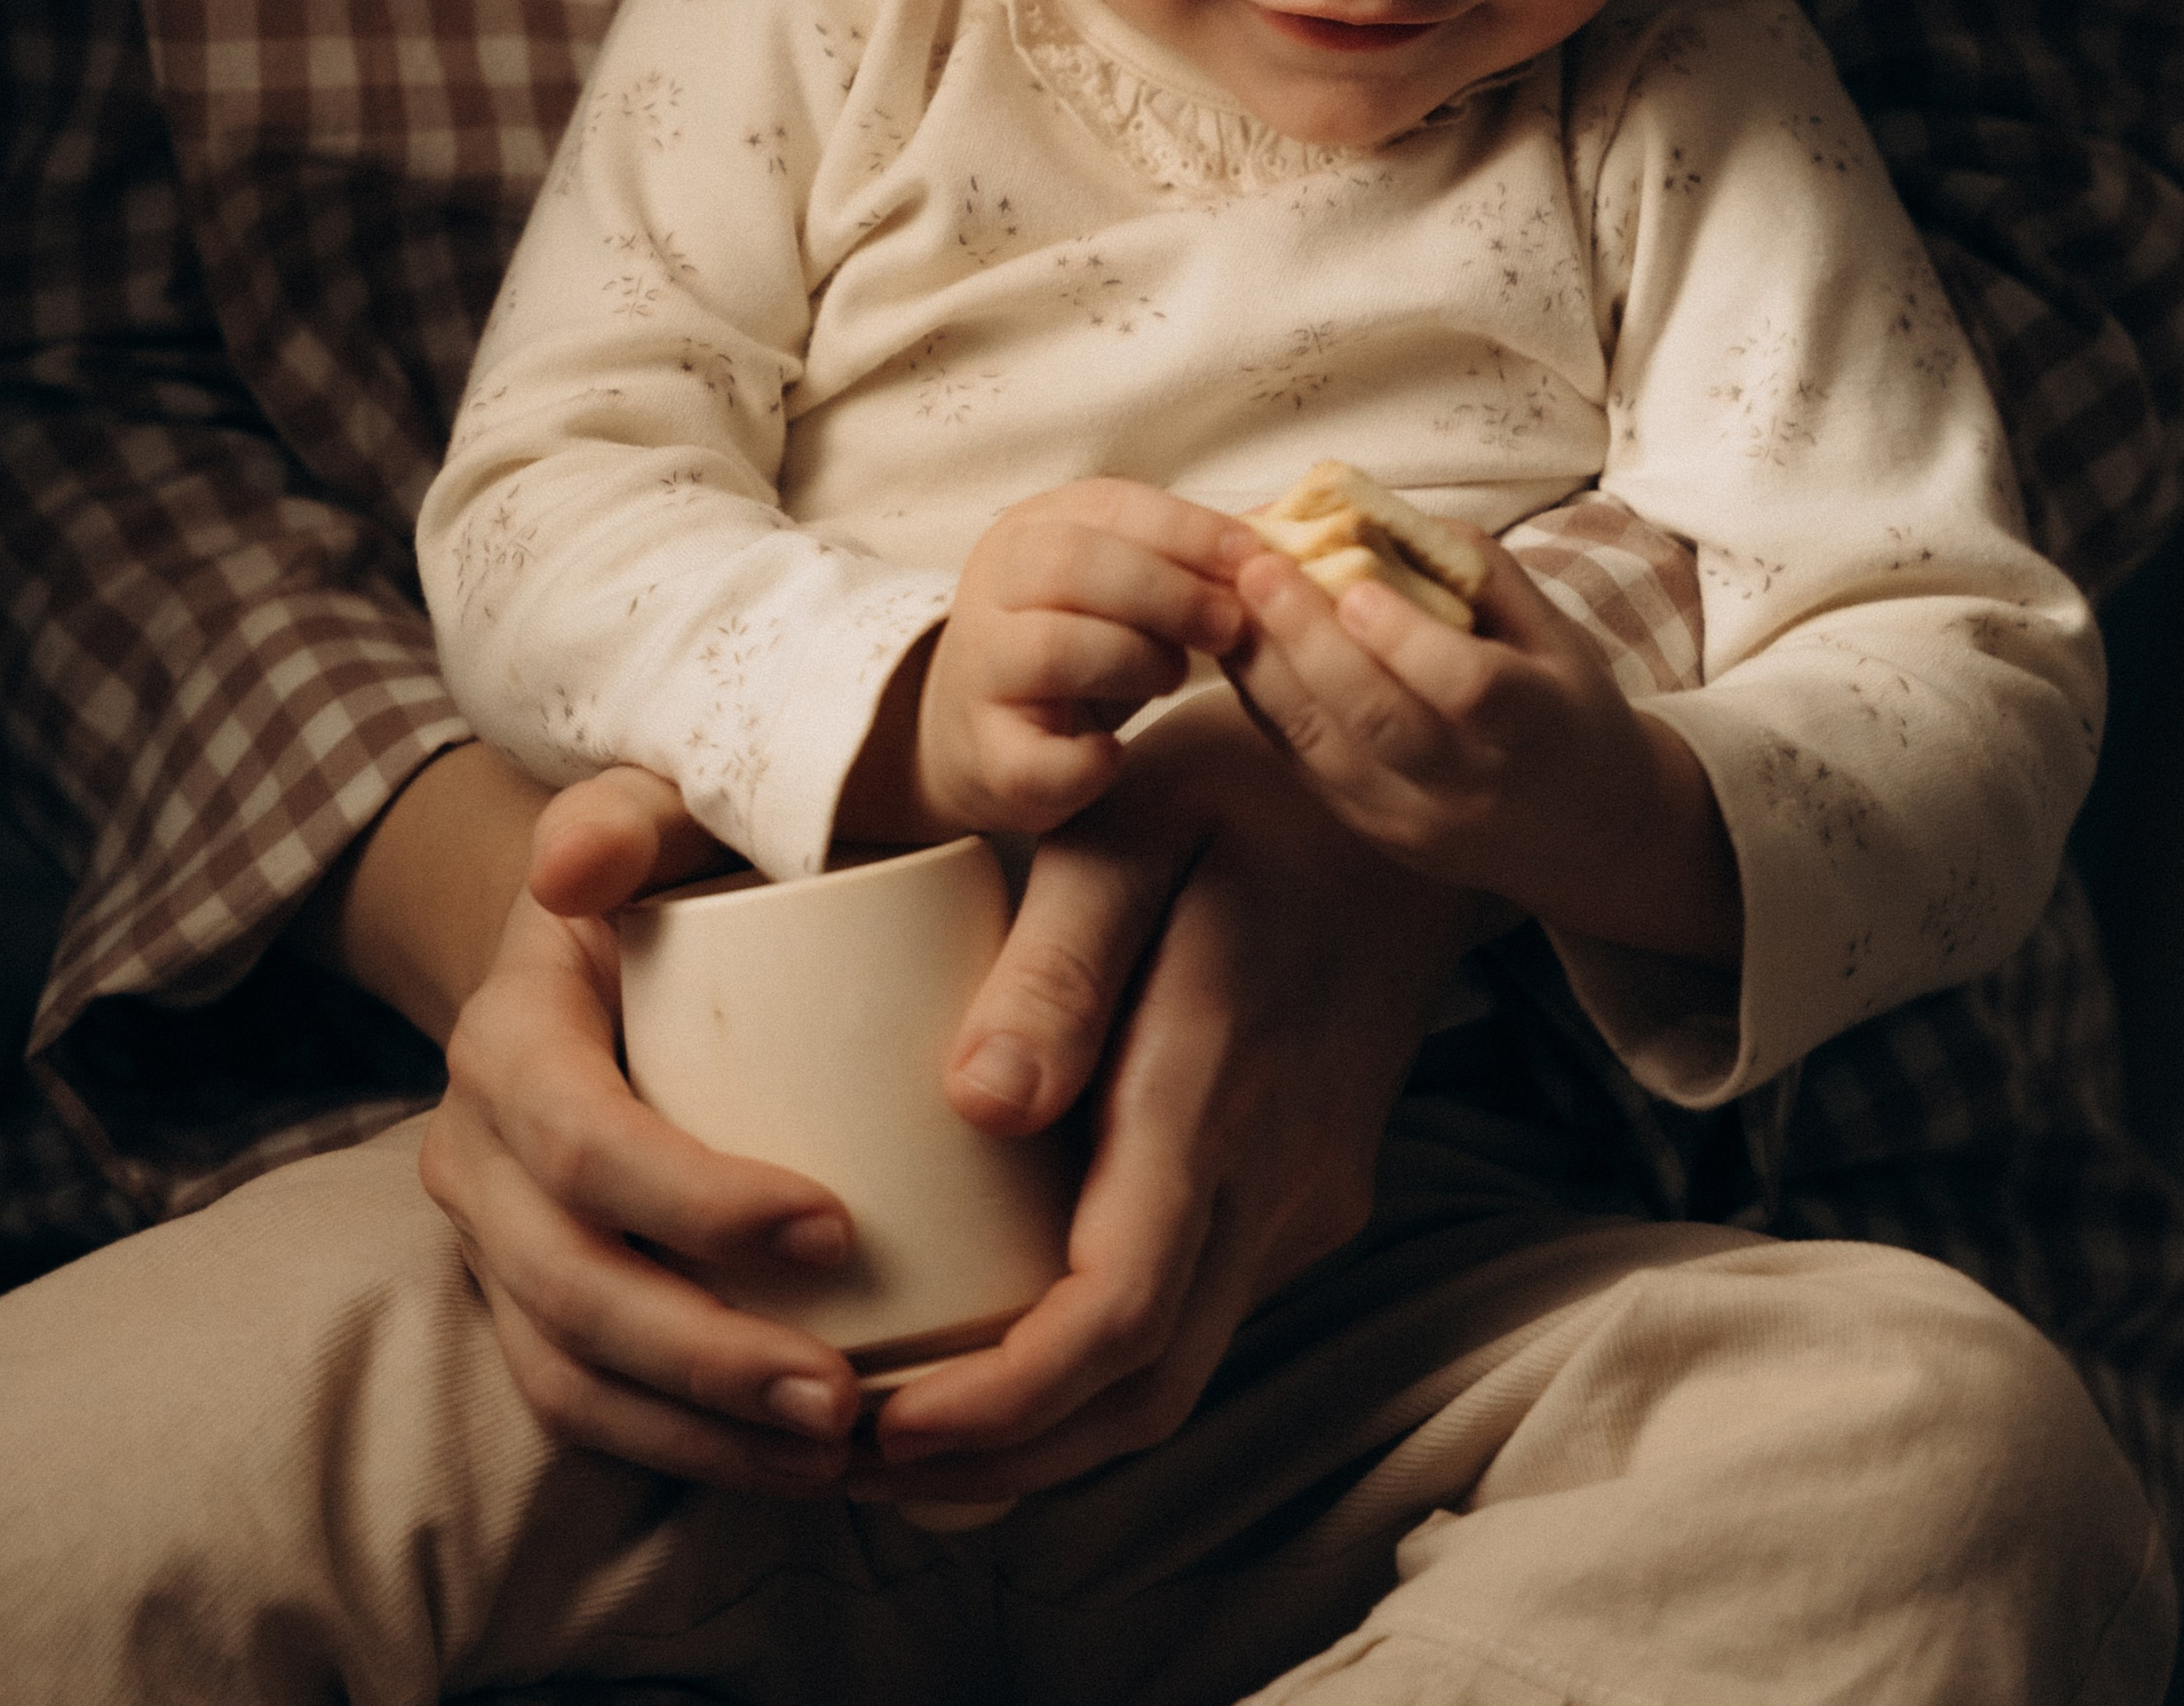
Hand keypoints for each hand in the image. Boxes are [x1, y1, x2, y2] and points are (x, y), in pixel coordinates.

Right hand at [418, 764, 870, 1490]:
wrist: (598, 943)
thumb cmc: (665, 871)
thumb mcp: (653, 810)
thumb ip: (628, 811)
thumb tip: (568, 865)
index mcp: (505, 1041)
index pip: (583, 1145)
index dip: (696, 1203)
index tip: (837, 1228)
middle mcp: (478, 1158)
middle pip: (572, 1291)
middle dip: (709, 1359)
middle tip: (848, 1398)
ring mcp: (495, 1248)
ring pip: (571, 1377)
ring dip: (702, 1435)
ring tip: (838, 1452)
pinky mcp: (533, 1309)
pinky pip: (588, 1407)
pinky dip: (687, 1452)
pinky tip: (799, 1466)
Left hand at [846, 691, 1477, 1503]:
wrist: (1411, 793)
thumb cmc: (1240, 784)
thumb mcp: (1134, 823)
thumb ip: (1062, 960)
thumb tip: (975, 1106)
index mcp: (1220, 1080)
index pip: (1122, 1307)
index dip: (1001, 1400)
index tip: (879, 1428)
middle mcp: (1276, 1171)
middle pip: (1144, 1387)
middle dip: (997, 1459)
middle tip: (841, 1468)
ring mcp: (1303, 1195)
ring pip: (1176, 1377)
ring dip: (1042, 1442)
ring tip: (891, 1452)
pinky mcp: (1304, 1194)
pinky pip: (1198, 1322)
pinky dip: (1093, 1379)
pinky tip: (993, 1369)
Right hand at [909, 480, 1252, 834]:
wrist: (976, 730)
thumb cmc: (1076, 638)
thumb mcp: (1124, 580)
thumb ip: (1191, 554)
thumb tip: (1284, 524)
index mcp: (1034, 528)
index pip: (1111, 505)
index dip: (1189, 529)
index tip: (1251, 556)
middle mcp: (993, 588)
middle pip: (1074, 566)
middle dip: (1169, 593)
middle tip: (1231, 625)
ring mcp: (980, 670)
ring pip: (1056, 649)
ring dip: (1135, 662)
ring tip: (1171, 676)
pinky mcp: (985, 753)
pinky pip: (1039, 758)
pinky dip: (1089, 762)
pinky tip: (1116, 754)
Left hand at [1231, 537, 1741, 964]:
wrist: (1585, 832)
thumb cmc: (1563, 702)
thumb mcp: (1551, 629)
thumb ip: (1471, 568)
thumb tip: (1370, 512)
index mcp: (1539, 726)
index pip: (1470, 689)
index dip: (1409, 640)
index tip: (1355, 586)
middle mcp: (1473, 785)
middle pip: (1381, 721)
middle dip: (1311, 641)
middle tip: (1258, 568)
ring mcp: (1412, 818)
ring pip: (1323, 746)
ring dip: (1266, 664)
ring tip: (1226, 591)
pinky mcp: (1365, 825)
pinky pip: (1300, 757)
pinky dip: (1261, 694)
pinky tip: (1235, 636)